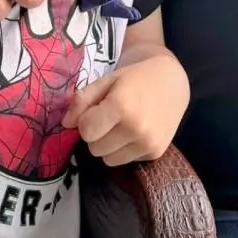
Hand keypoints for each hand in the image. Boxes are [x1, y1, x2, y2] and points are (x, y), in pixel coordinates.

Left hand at [63, 53, 189, 165]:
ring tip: (122, 124)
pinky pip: (126, 160)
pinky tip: (136, 130)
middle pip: (95, 148)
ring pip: (108, 159)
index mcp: (122, 106)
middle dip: (97, 133)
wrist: (171, 80)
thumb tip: (65, 124)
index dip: (86, 120)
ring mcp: (148, 143)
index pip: (86, 130)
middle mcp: (136, 128)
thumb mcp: (106, 80)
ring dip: (109, 145)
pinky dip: (125, 149)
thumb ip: (82, 99)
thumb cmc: (134, 77)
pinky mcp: (155, 153)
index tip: (96, 109)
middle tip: (110, 116)